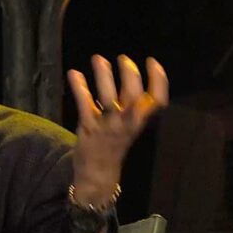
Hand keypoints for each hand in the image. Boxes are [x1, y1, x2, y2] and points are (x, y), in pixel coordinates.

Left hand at [67, 54, 168, 197]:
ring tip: (98, 59)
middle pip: (133, 96)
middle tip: (123, 58)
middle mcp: (127, 123)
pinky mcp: (88, 128)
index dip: (159, 80)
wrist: (98, 173)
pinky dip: (79, 88)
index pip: (158, 101)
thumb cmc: (114, 144)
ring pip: (108, 99)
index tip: (152, 62)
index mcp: (140, 121)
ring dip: (103, 77)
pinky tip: (74, 73)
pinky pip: (84, 105)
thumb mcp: (129, 126)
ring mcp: (107, 126)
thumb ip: (131, 105)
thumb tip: (129, 75)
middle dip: (129, 74)